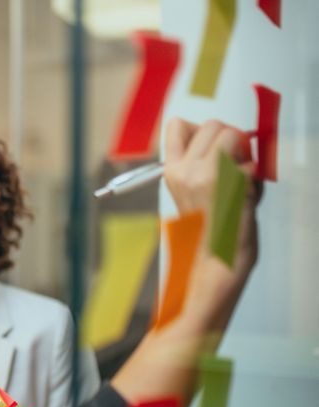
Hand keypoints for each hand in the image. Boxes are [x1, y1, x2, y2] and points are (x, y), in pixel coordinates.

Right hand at [163, 119, 260, 334]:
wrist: (216, 261)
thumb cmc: (209, 232)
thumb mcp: (191, 191)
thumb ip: (200, 163)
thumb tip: (224, 137)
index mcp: (170, 172)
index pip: (178, 125)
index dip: (200, 129)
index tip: (211, 145)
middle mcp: (185, 170)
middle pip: (214, 125)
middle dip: (231, 140)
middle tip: (232, 169)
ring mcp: (207, 173)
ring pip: (235, 134)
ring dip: (246, 155)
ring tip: (239, 184)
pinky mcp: (232, 180)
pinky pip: (254, 160)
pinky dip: (257, 177)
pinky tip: (247, 198)